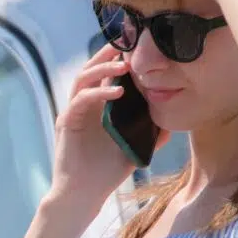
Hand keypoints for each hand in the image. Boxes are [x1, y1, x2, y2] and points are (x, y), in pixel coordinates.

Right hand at [49, 44, 169, 213]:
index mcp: (98, 107)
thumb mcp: (134, 147)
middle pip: (91, 69)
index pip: (105, 75)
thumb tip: (171, 122)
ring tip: (124, 66)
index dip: (117, 60)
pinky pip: (80, 100)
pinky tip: (117, 92)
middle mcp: (83, 105)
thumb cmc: (107, 172)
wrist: (84, 194)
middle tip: (127, 43)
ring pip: (83, 79)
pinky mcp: (66, 122)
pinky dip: (98, 93)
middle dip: (107, 55)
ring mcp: (73, 112)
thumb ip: (150, 133)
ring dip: (102, 69)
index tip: (137, 47)